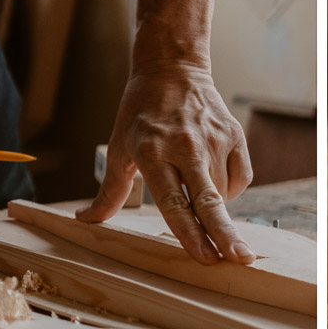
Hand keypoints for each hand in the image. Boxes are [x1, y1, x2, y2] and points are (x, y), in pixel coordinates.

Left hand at [79, 63, 254, 264]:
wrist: (172, 69)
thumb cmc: (140, 112)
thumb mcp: (119, 147)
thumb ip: (109, 191)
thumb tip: (85, 221)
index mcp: (152, 153)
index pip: (173, 202)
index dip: (189, 232)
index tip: (204, 256)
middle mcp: (185, 147)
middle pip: (208, 200)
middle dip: (224, 233)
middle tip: (241, 259)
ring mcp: (213, 139)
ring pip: (223, 192)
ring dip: (216, 207)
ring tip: (199, 193)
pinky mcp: (234, 133)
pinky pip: (241, 177)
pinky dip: (231, 189)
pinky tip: (216, 182)